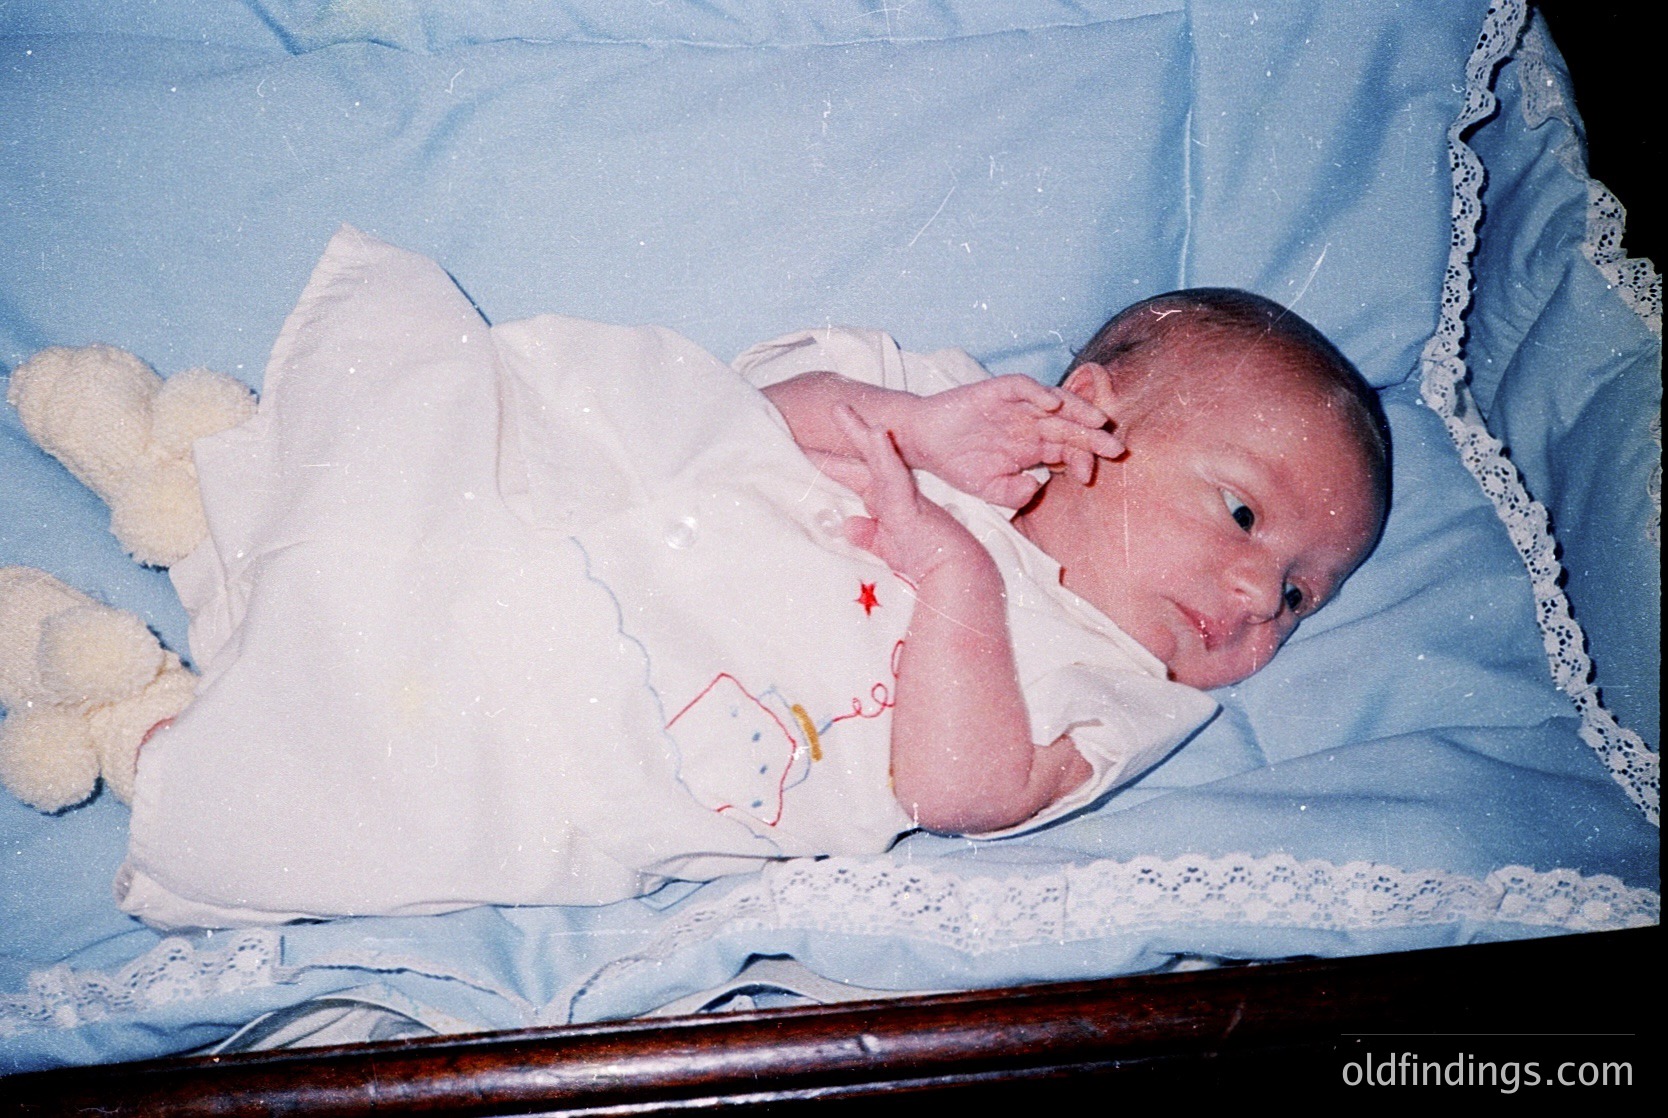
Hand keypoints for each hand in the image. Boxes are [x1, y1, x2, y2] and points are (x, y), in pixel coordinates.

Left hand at [829, 407, 994, 584]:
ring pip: (876, 456)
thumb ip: (869, 535)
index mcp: (888, 500)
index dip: (833, 463)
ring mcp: (902, 493)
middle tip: (830, 408)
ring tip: (841, 409)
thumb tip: (847, 526)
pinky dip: (882, 453)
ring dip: (858, 432)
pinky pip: (892, 473)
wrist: (956, 571)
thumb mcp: (889, 547)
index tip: (807, 448)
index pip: (855, 476)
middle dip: (846, 433)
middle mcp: (893, 491)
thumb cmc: (927, 559)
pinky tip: (874, 433)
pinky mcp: (908, 502)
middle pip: (864, 457)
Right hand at [899, 376, 1123, 507]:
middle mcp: (1029, 423)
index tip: (1087, 478)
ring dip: (1077, 409)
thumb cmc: (955, 463)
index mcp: (1032, 446)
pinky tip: (1051, 404)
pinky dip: (1038, 392)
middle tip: (1115, 447)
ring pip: (1055, 402)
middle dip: (1093, 436)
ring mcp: (1015, 405)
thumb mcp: (989, 489)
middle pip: (1069, 425)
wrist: (922, 442)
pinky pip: (1023, 387)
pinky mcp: (996, 390)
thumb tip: (1037, 487)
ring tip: (1096, 420)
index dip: (1081, 460)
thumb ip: (1014, 493)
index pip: (1067, 449)